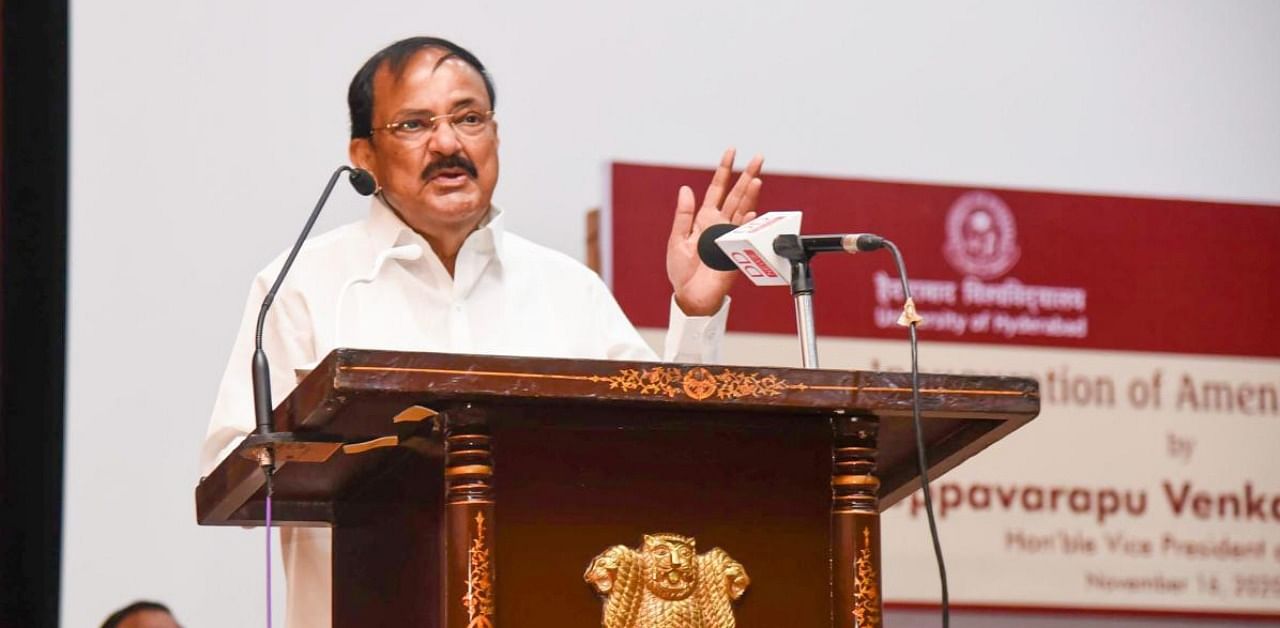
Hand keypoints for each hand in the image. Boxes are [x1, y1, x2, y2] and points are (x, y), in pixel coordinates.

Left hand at [667, 148, 763, 315]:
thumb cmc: (683, 272)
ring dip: (750, 195)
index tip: (731, 152)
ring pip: (743, 210)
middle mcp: (720, 225)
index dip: (724, 170)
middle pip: (737, 195)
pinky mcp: (734, 252)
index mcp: (705, 219)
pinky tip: (751, 213)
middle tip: (758, 157)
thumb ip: (683, 215)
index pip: (717, 189)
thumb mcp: (676, 240)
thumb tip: (685, 190)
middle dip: (747, 175)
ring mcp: (729, 237)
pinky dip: (747, 224)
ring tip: (757, 178)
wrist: (691, 296)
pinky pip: (742, 235)